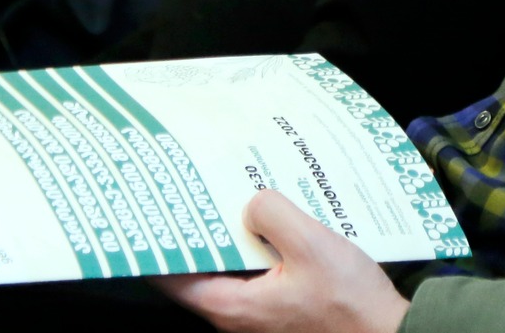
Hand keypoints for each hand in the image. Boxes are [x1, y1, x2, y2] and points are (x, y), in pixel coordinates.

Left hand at [155, 190, 407, 332]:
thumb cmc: (349, 304)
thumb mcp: (310, 245)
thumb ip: (273, 215)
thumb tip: (252, 203)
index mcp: (232, 306)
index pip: (174, 276)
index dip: (162, 242)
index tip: (155, 210)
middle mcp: (238, 316)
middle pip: (202, 267)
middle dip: (202, 228)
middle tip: (198, 188)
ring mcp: (258, 315)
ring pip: (232, 267)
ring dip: (235, 234)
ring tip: (238, 195)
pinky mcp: (279, 310)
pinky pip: (256, 272)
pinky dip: (258, 246)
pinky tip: (274, 221)